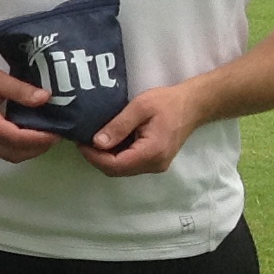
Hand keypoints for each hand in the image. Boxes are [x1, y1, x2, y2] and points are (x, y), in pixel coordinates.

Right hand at [0, 65, 59, 164]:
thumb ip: (21, 90)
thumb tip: (45, 98)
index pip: (16, 138)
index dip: (39, 139)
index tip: (57, 133)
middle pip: (14, 153)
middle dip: (38, 148)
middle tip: (56, 136)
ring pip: (9, 156)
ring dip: (29, 150)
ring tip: (45, 137)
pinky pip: (3, 151)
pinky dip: (19, 148)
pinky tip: (29, 135)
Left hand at [82, 83, 204, 175]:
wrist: (193, 105)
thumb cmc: (168, 102)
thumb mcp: (140, 107)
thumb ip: (118, 125)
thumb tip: (97, 142)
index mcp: (151, 152)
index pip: (114, 165)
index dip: (93, 156)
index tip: (80, 142)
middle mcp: (154, 165)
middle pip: (117, 170)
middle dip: (97, 158)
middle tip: (83, 141)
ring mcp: (156, 165)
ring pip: (122, 169)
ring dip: (106, 158)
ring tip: (93, 140)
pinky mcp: (155, 162)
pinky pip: (130, 164)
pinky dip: (116, 156)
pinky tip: (109, 142)